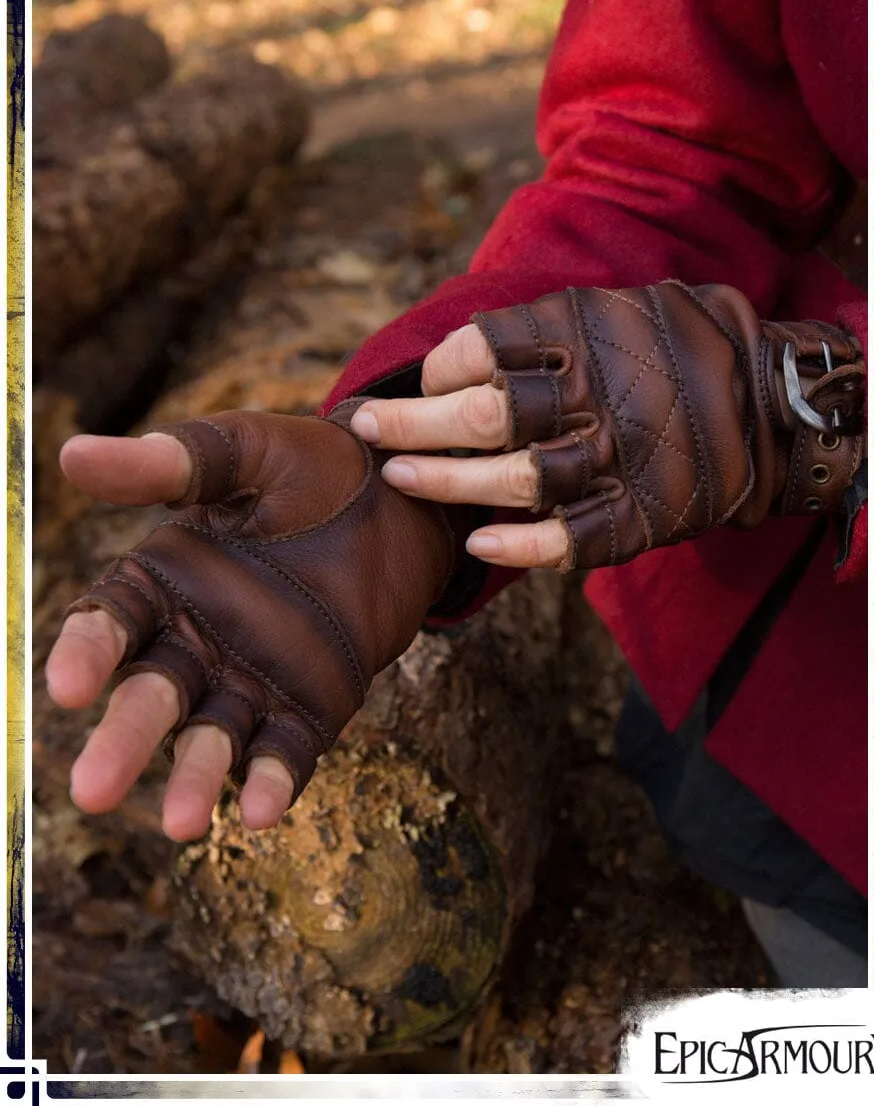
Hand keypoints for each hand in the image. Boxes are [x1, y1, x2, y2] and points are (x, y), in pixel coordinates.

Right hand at [46, 409, 452, 840]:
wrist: (403, 496)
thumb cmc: (313, 465)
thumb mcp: (244, 452)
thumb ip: (172, 462)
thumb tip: (73, 452)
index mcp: (166, 579)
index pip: (111, 623)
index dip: (86, 654)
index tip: (68, 687)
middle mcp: (198, 639)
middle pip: (152, 696)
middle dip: (125, 740)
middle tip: (92, 791)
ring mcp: (254, 677)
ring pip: (215, 736)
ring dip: (198, 778)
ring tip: (185, 823)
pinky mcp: (312, 704)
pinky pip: (287, 749)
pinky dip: (274, 779)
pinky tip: (262, 811)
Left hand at [351, 281, 864, 570]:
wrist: (774, 405)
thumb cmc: (674, 351)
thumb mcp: (617, 309)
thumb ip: (546, 329)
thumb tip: (457, 357)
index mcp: (586, 334)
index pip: (482, 350)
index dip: (435, 370)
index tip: (416, 383)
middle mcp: (597, 395)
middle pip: (482, 416)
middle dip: (409, 425)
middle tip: (364, 429)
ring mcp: (619, 460)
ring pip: (513, 479)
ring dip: (444, 482)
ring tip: (395, 478)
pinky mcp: (640, 516)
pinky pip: (569, 539)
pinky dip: (518, 547)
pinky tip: (475, 545)